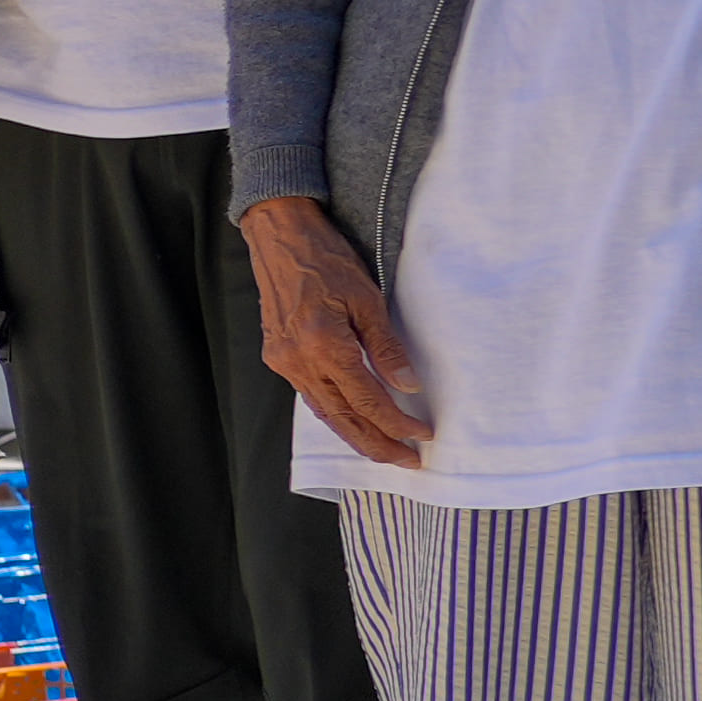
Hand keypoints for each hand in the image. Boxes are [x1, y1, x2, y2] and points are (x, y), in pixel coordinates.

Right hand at [242, 196, 428, 468]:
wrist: (279, 237)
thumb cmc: (326, 259)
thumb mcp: (367, 297)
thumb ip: (385, 345)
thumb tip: (407, 385)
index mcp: (324, 345)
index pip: (367, 401)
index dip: (397, 423)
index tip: (423, 435)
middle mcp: (299, 362)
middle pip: (343, 419)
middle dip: (378, 445)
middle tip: (409, 462)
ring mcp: (284, 362)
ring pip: (325, 414)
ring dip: (357, 436)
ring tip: (386, 451)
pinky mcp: (278, 357)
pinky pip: (311, 397)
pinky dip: (336, 416)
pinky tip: (353, 422)